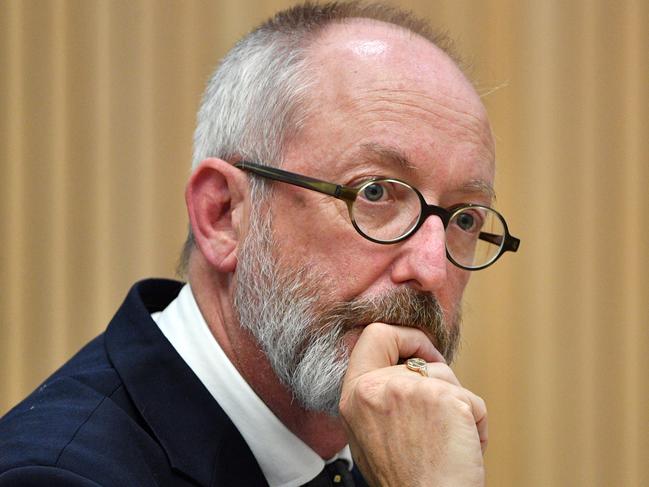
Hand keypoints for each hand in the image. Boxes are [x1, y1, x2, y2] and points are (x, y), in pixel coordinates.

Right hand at [339, 323, 486, 486]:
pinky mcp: (443, 398)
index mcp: (354, 395)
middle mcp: (375, 388)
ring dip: (456, 406)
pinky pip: (472, 400)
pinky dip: (476, 424)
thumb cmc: (405, 479)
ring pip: (446, 377)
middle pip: (418, 357)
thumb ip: (378, 396)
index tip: (419, 355)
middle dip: (438, 377)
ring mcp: (408, 390)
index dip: (403, 337)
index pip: (375, 335)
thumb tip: (405, 366)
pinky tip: (464, 449)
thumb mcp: (370, 431)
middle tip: (445, 401)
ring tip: (448, 442)